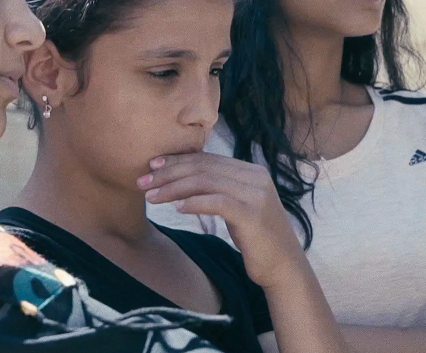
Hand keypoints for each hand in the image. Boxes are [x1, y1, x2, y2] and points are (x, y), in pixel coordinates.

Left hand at [138, 153, 304, 288]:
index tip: (151, 166)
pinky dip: (194, 202)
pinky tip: (176, 208)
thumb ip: (219, 189)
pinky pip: (217, 202)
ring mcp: (255, 194)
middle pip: (203, 167)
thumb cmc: (256, 239)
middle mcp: (255, 177)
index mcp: (250, 171)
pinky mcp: (253, 214)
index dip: (177, 160)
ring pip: (206, 181)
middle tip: (142, 181)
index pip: (207, 159)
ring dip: (174, 188)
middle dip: (168, 173)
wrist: (284, 267)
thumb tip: (185, 179)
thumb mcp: (237, 207)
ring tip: (151, 196)